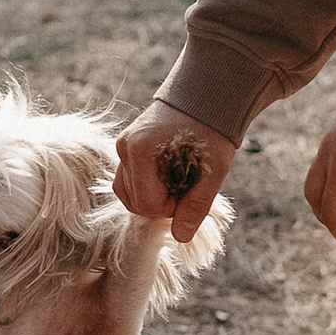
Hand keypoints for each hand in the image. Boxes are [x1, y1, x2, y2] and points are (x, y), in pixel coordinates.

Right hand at [113, 100, 235, 243]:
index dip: (172, 208)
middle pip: (135, 203)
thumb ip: (196, 205)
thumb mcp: (212, 171)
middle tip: (188, 186)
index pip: (148, 205)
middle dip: (162, 203)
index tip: (192, 191)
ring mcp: (122, 146)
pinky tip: (167, 175)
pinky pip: (127, 180)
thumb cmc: (212, 131)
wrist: (206, 97)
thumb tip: (181, 237)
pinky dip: (145, 187)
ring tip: (178, 180)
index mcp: (142, 151)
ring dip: (152, 196)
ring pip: (127, 194)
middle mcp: (126, 148)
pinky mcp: (126, 146)